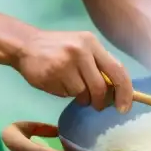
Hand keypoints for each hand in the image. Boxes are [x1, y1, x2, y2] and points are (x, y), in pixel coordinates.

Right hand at [13, 30, 133, 112]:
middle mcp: (80, 50)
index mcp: (92, 43)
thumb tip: (118, 92)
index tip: (124, 108)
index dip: (125, 92)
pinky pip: (66, 94)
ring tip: (69, 85)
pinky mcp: (51, 75)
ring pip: (83, 94)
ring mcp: (65, 62)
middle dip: (100, 102)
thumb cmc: (59, 49)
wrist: (25, 45)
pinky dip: (65, 94)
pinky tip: (57, 82)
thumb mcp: (82, 48)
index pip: (117, 70)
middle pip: (100, 87)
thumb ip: (99, 65)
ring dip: (80, 97)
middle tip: (96, 105)